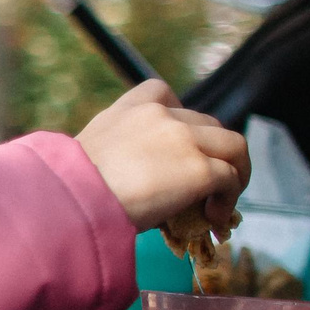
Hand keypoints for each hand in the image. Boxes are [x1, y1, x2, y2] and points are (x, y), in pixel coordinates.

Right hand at [75, 80, 248, 233]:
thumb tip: (145, 184)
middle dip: (213, 151)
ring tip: (223, 199)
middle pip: (208, 122)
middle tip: (208, 182)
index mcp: (128, 110)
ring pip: (233, 145)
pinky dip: (229, 198)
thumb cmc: (73, 190)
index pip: (162, 91)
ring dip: (235, 170)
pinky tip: (213, 217)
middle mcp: (160, 116)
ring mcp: (184, 139)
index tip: (180, 142)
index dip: (180, 115)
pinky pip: (231, 178)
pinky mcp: (200, 168)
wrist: (75, 201)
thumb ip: (123, 153)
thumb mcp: (93, 154)